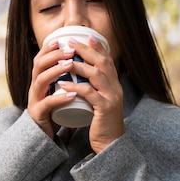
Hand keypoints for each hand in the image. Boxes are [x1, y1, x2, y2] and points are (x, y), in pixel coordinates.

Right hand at [27, 39, 77, 137]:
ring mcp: (35, 100)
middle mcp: (35, 87)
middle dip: (53, 56)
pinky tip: (71, 94)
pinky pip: (47, 104)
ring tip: (70, 65)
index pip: (40, 59)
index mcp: (40, 80)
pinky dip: (59, 97)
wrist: (44, 135)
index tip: (60, 39)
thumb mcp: (58, 92)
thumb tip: (81, 62)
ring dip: (55, 71)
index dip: (48, 49)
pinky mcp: (38, 114)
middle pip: (38, 66)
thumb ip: (65, 79)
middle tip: (70, 50)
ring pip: (40, 81)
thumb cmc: (55, 111)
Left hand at [58, 35, 124, 152]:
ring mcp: (112, 97)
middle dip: (86, 50)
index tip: (86, 36)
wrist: (110, 143)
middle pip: (102, 63)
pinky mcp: (105, 108)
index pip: (108, 61)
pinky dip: (75, 86)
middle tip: (71, 42)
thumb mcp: (99, 101)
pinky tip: (63, 83)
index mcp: (115, 85)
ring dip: (79, 65)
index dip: (98, 47)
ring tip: (64, 60)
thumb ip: (94, 89)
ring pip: (96, 74)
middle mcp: (116, 88)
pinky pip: (89, 93)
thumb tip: (80, 76)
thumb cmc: (101, 122)